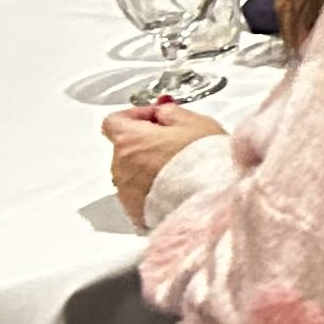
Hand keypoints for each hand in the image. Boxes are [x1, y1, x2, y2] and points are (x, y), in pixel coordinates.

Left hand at [103, 103, 224, 226]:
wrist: (209, 196)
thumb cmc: (201, 157)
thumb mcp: (193, 121)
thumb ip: (170, 112)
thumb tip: (161, 112)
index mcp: (130, 139)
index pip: (114, 120)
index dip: (135, 116)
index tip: (155, 118)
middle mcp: (120, 165)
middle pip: (124, 148)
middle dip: (145, 144)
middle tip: (174, 144)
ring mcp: (125, 191)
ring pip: (131, 173)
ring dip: (148, 168)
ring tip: (179, 170)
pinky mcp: (134, 211)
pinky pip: (138, 196)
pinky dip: (152, 190)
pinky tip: (175, 188)